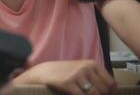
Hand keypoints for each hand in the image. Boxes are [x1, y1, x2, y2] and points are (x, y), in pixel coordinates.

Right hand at [0, 60, 115, 94]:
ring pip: (95, 94)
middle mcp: (86, 68)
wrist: (44, 72)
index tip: (101, 94)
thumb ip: (95, 77)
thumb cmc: (65, 73)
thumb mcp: (82, 70)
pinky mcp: (68, 83)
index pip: (111, 83)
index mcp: (92, 64)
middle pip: (104, 90)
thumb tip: (111, 90)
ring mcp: (77, 75)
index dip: (108, 92)